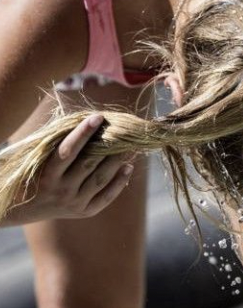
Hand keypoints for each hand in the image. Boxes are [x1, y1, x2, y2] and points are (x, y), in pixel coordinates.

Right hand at [1, 114, 134, 226]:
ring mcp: (74, 203)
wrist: (28, 206)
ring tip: (128, 145)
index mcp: (47, 175)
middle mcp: (61, 190)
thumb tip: (93, 122)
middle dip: (107, 144)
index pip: (68, 151)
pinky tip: (129, 166)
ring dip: (117, 160)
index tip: (98, 117)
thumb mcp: (42, 158)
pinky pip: (107, 196)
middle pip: (89, 164)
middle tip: (120, 129)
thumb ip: (63, 143)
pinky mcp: (85, 211)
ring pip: (101, 178)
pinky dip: (120, 181)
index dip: (83, 133)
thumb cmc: (39, 172)